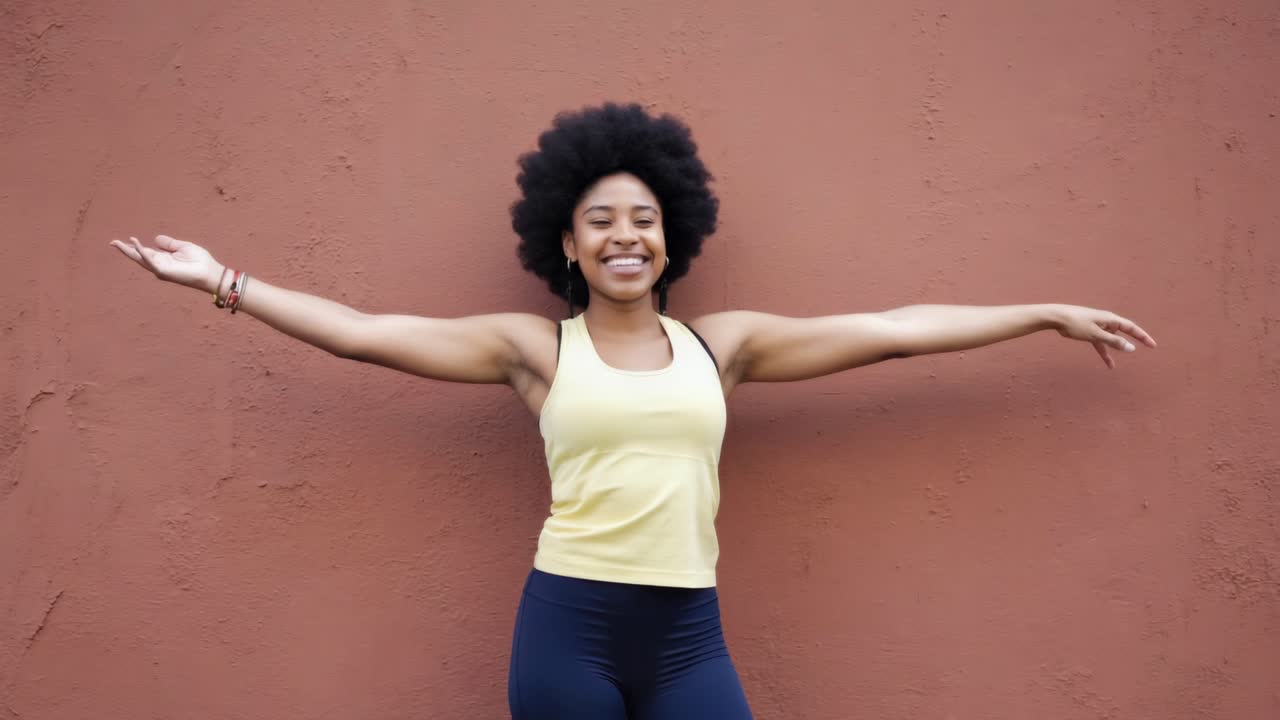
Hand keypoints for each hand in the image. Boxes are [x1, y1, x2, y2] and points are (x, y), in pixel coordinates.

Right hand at [109, 235, 223, 293]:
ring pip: (140, 259)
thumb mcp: (183, 247)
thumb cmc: (200, 261)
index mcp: (164, 259)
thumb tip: (155, 239)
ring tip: (117, 243)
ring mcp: (161, 269)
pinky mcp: (164, 271)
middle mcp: (160, 265)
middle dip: (125, 250)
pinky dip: (142, 252)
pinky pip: (150, 261)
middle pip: (138, 256)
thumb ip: (169, 243)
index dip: (134, 246)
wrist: (210, 272)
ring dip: (129, 250)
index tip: (125, 240)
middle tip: (112, 242)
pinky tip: (135, 244)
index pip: (145, 252)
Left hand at [1052, 305, 1156, 368]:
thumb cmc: (1076, 323)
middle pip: (1125, 332)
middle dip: (1136, 340)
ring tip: (1118, 364)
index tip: (1152, 344)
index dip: (1143, 336)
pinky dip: (1104, 353)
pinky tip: (1109, 364)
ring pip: (1112, 340)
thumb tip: (1131, 347)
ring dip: (1116, 350)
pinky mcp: (1090, 332)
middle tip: (1149, 346)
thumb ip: (1113, 341)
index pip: (1131, 328)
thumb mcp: (1096, 334)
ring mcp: (1098, 327)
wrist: (1057, 317)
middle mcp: (1107, 322)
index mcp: (1110, 319)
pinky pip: (1101, 344)